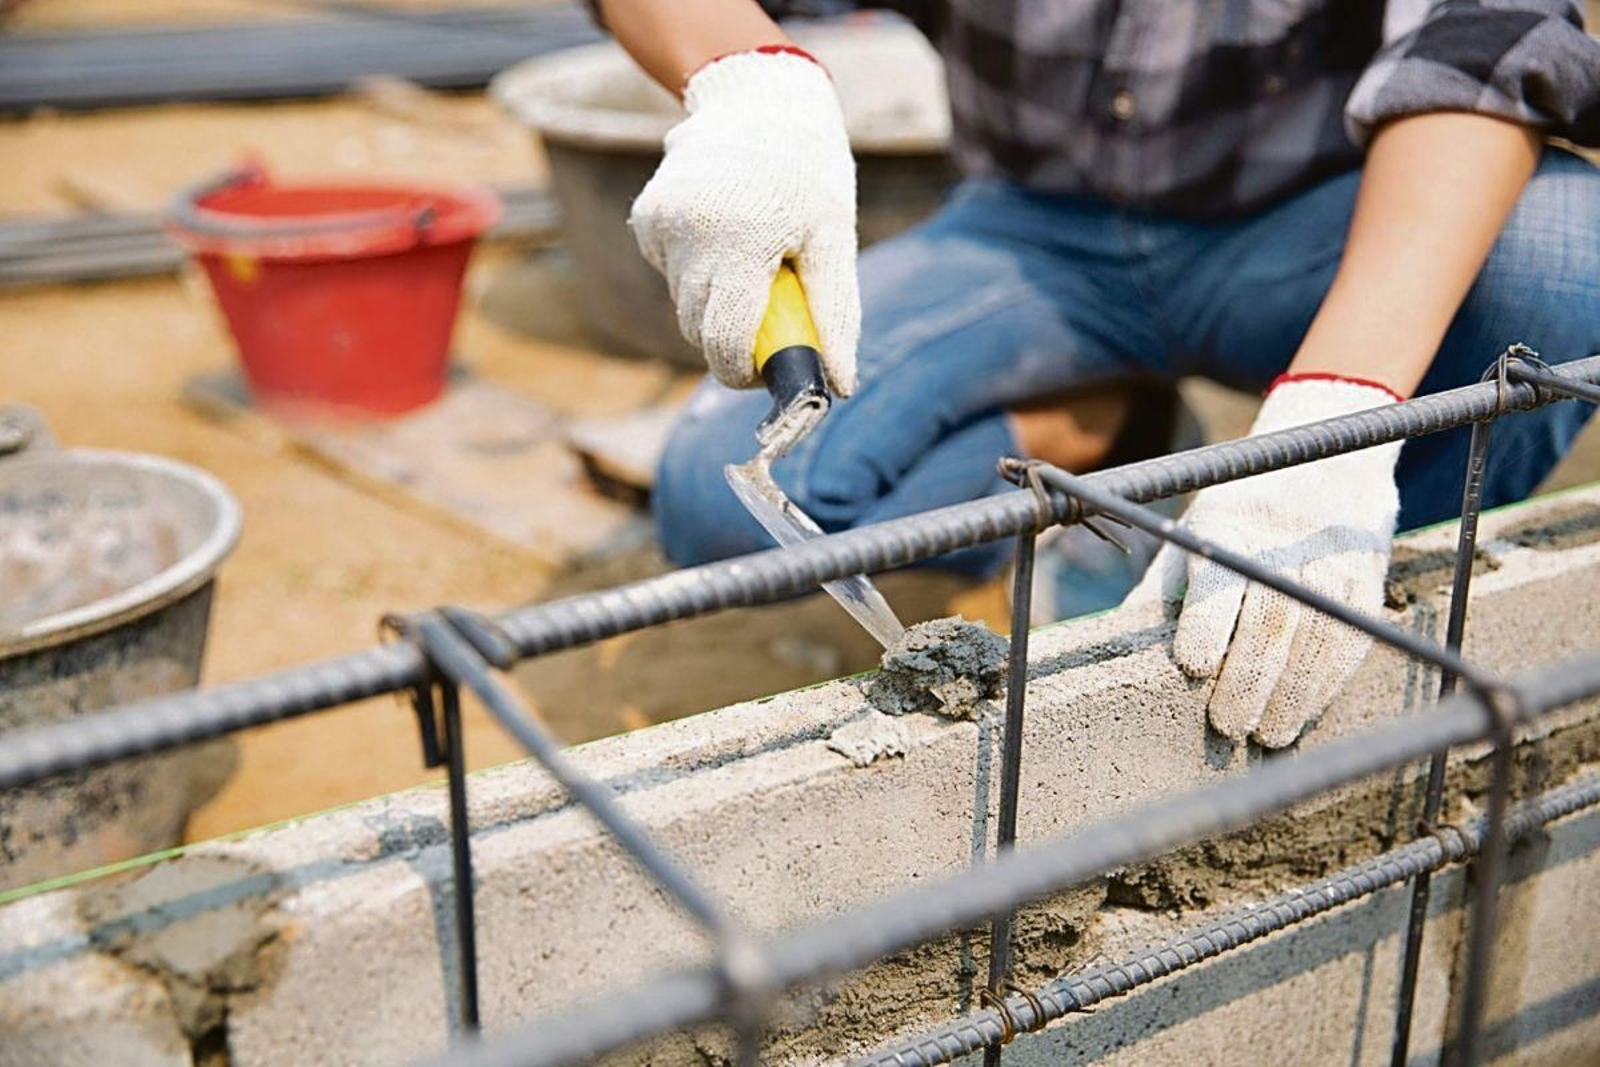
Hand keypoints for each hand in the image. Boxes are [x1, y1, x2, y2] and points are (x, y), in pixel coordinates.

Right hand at [629, 48, 859, 394]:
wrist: (759, 97)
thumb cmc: (809, 171)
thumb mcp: (834, 238)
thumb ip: (834, 313)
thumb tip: (839, 384)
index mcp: (738, 243)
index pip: (723, 343)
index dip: (743, 373)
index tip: (766, 372)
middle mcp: (688, 236)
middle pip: (698, 330)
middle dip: (732, 340)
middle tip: (772, 316)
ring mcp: (660, 226)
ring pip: (683, 303)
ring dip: (716, 303)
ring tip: (753, 262)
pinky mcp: (647, 218)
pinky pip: (671, 272)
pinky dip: (698, 271)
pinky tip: (725, 235)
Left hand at [1132, 376, 1402, 747]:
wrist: (1326, 462)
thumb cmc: (1237, 513)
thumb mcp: (1192, 534)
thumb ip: (1163, 589)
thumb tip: (1117, 646)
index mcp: (1229, 524)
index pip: (1219, 582)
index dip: (1208, 628)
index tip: (1195, 669)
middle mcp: (1284, 540)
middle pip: (1270, 620)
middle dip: (1250, 680)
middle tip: (1229, 726)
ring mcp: (1332, 560)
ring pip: (1316, 637)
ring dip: (1292, 695)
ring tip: (1267, 735)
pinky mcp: (1366, 578)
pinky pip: (1350, 639)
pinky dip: (1328, 684)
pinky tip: (1304, 712)